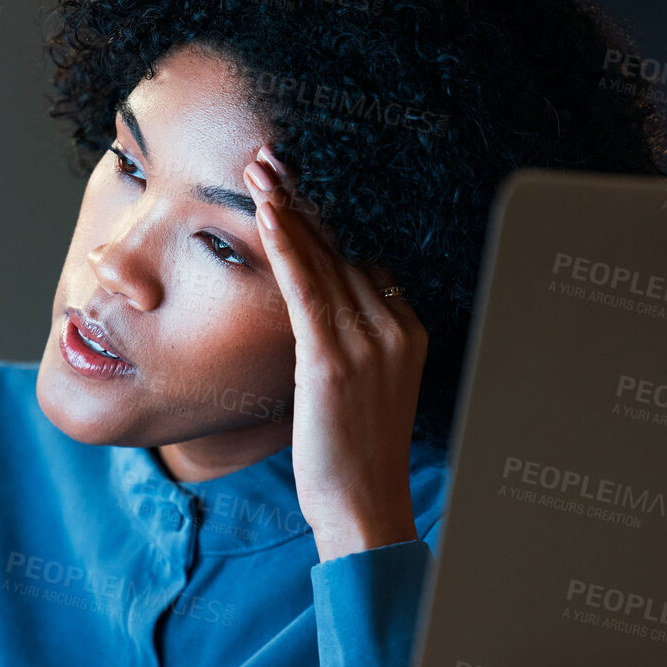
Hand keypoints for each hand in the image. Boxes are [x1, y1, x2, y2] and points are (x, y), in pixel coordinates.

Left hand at [245, 143, 429, 562]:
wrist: (365, 510)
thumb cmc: (354, 460)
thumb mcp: (363, 391)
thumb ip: (349, 346)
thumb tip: (316, 318)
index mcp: (407, 331)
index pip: (363, 257)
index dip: (327, 217)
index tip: (297, 181)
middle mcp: (394, 328)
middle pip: (345, 246)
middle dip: (305, 198)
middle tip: (271, 156)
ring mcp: (368, 342)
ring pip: (324, 258)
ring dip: (288, 207)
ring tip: (259, 169)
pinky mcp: (333, 360)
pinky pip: (306, 288)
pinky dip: (286, 244)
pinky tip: (267, 211)